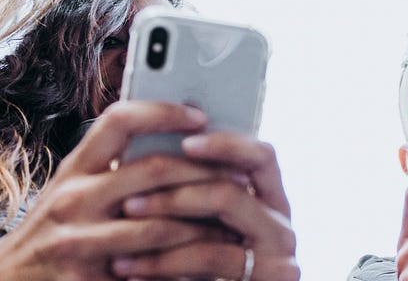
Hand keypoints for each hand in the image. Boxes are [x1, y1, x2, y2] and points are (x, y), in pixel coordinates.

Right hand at [0, 101, 230, 280]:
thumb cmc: (51, 232)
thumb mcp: (71, 191)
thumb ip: (111, 167)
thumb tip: (178, 140)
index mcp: (73, 170)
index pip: (119, 120)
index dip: (164, 111)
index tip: (201, 114)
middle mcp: (72, 200)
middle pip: (153, 171)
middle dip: (205, 173)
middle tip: (240, 177)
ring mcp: (78, 243)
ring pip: (160, 226)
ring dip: (204, 226)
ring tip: (233, 225)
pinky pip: (149, 274)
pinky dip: (183, 270)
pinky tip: (207, 269)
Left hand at [112, 133, 299, 279]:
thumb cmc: (202, 277)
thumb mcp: (200, 232)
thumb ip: (191, 196)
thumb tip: (146, 151)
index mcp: (270, 202)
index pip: (261, 155)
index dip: (226, 143)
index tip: (184, 140)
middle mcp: (282, 223)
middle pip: (236, 184)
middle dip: (177, 185)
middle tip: (130, 194)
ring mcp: (281, 254)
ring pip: (226, 216)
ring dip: (167, 215)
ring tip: (125, 219)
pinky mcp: (271, 279)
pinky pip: (214, 257)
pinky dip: (166, 260)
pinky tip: (131, 268)